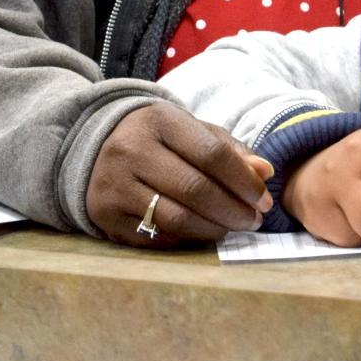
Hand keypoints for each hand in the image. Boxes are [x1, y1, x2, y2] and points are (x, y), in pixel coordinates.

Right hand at [88, 103, 272, 246]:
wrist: (96, 148)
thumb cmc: (160, 140)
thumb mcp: (192, 132)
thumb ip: (230, 150)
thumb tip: (264, 172)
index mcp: (159, 121)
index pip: (212, 154)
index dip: (244, 181)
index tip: (264, 200)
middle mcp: (131, 151)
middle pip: (195, 190)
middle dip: (233, 210)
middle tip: (254, 220)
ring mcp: (115, 186)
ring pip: (177, 218)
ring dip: (214, 229)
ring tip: (232, 227)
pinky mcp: (107, 217)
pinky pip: (157, 237)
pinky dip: (187, 239)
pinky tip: (203, 232)